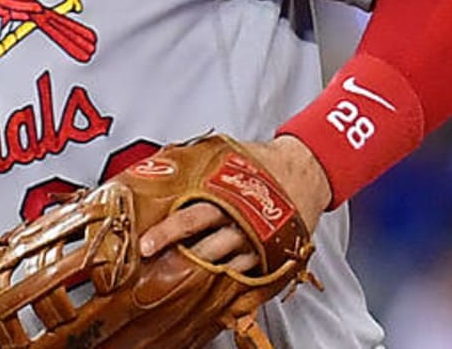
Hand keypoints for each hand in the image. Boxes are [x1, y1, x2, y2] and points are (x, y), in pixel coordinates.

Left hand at [137, 135, 331, 271]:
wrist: (306, 170)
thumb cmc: (262, 163)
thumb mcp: (226, 156)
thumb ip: (194, 164)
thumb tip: (156, 165)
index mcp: (228, 196)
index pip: (191, 217)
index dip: (166, 232)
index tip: (145, 244)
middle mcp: (242, 223)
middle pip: (205, 248)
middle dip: (177, 261)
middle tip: (155, 271)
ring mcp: (256, 244)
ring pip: (223, 268)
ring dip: (198, 277)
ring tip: (175, 285)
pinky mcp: (269, 259)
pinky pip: (244, 278)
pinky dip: (224, 287)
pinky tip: (206, 294)